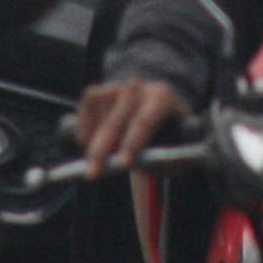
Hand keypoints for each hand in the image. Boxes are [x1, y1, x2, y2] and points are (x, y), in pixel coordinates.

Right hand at [75, 77, 189, 175]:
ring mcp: (115, 87)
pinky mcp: (98, 91)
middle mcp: (137, 89)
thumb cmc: (167, 131)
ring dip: (92, 143)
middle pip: (115, 122)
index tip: (123, 165)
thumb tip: (160, 170)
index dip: (132, 144)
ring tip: (95, 164)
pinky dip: (83, 129)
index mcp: (162, 98)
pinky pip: (85, 109)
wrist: (153, 102)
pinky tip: (88, 144)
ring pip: (98, 118)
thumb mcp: (179, 143)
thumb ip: (172, 157)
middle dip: (101, 150)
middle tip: (92, 174)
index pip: (144, 122)